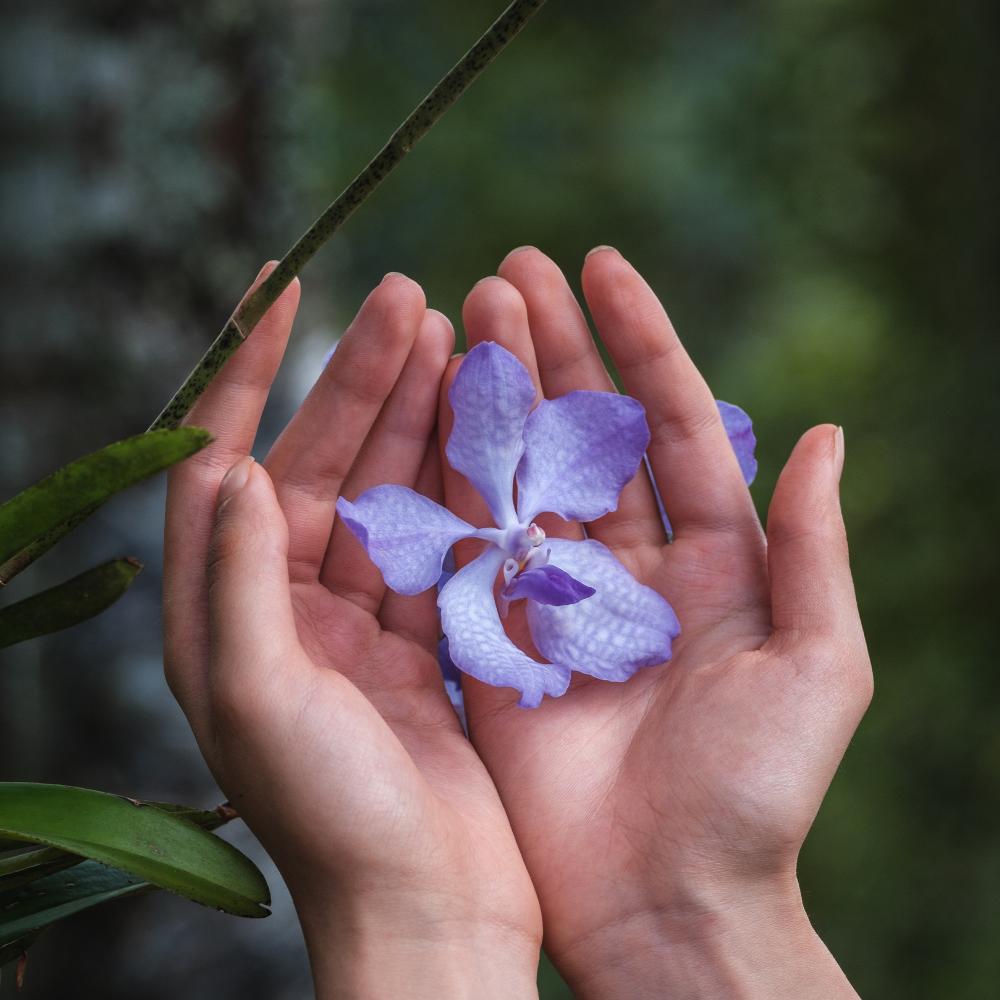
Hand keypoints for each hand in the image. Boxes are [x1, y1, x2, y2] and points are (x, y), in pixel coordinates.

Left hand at [163, 265, 540, 998]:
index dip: (249, 372)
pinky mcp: (423, 641)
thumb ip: (238, 580)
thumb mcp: (262, 700)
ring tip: (452, 334)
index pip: (222, 461)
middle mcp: (284, 608)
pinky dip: (459, 481)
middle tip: (407, 297)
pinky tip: (484, 424)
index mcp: (226, 616)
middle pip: (320, 461)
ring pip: (386, 490)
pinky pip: (438, 538)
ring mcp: (358, 621)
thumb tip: (234, 465)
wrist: (430, 911)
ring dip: (414, 415)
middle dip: (358, 377)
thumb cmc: (336, 824)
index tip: (285, 290)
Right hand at [440, 247, 872, 997]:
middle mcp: (632, 566)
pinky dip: (452, 478)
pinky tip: (429, 410)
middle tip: (510, 268)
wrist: (667, 903)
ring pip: (523, 472)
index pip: (674, 423)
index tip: (601, 264)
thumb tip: (825, 435)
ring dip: (498, 392)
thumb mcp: (820, 665)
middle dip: (554, 347)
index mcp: (715, 560)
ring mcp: (559, 598)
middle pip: (588, 432)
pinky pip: (473, 545)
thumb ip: (815, 549)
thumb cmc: (755, 794)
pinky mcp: (500, 639)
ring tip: (465, 311)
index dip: (640, 341)